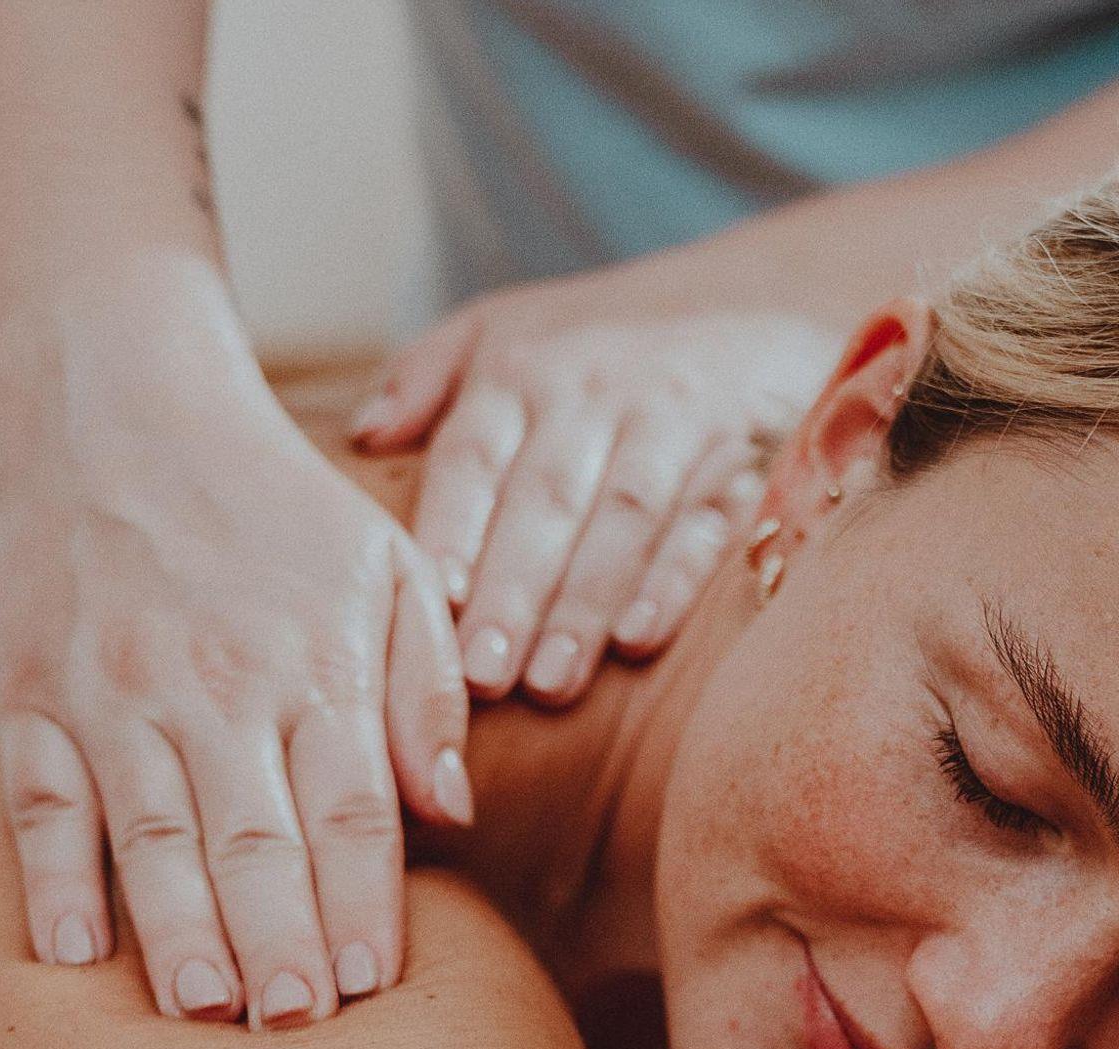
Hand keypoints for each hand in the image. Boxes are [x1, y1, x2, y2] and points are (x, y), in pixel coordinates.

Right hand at [0, 262, 471, 1024]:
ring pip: (154, 832)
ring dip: (180, 930)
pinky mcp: (32, 691)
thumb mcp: (388, 569)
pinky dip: (56, 879)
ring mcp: (118, 691)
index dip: (364, 904)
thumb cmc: (279, 504)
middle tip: (299, 1031)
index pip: (352, 811)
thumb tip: (455, 809)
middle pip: (257, 839)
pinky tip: (75, 955)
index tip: (375, 988)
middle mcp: (219, 684)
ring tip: (208, 1014)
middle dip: (282, 942)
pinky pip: (42, 801)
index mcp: (318, 663)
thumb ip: (426, 691)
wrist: (121, 405)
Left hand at [350, 272, 840, 703]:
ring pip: (627, 517)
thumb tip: (361, 436)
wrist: (757, 296)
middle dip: (514, 589)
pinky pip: (711, 519)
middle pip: (548, 497)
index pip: (476, 454)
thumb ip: (427, 378)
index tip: (434, 601)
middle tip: (482, 676)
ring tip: (551, 682)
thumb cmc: (601, 340)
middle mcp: (597, 389)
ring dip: (586, 601)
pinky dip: (677, 579)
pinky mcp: (748, 453)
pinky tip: (640, 639)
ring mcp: (677, 420)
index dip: (455, 528)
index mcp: (522, 367)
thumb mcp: (505, 328)